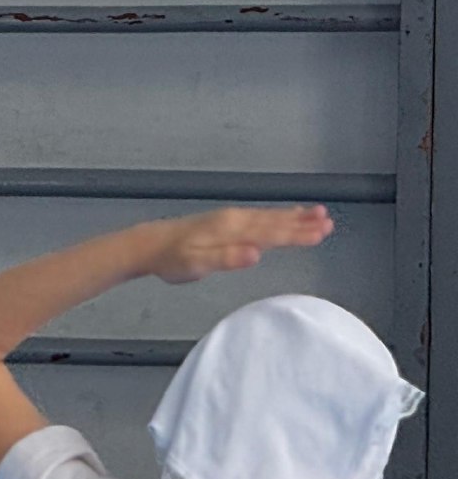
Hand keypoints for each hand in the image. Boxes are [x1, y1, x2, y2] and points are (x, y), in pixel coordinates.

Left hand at [142, 205, 332, 283]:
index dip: (297, 234)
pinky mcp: (226, 222)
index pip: (271, 233)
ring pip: (269, 217)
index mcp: (231, 229)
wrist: (149, 245)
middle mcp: (235, 219)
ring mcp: (231, 219)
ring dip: (294, 216)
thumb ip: (226, 259)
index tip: (321, 233)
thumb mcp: (196, 264)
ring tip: (319, 214)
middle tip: (329, 222)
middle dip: (302, 223)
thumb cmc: (172, 259)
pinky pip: (260, 217)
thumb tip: (256, 254)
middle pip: (275, 222)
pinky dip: (277, 216)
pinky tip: (286, 216)